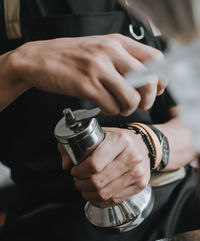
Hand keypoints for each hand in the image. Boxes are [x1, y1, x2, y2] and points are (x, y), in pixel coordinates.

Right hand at [13, 34, 164, 115]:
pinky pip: (111, 106)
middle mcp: (111, 52)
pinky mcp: (86, 85)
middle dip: (147, 100)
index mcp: (118, 42)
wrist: (38, 59)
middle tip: (138, 105)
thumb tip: (147, 81)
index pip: (155, 59)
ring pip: (131, 98)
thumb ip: (124, 60)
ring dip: (127, 109)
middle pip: (148, 81)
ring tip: (118, 107)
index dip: (160, 79)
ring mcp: (98, 68)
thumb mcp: (100, 49)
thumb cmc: (71, 57)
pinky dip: (110, 111)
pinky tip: (102, 106)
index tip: (154, 90)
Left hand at [60, 127, 150, 207]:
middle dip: (81, 184)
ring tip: (84, 188)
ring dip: (89, 194)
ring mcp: (138, 173)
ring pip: (105, 193)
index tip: (74, 171)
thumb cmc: (117, 140)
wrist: (143, 145)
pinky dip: (100, 201)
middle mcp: (132, 157)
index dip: (79, 171)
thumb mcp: (98, 135)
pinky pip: (114, 200)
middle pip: (98, 181)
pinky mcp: (140, 185)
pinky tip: (94, 196)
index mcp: (120, 140)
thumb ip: (76, 146)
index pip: (94, 164)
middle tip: (77, 181)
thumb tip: (65, 165)